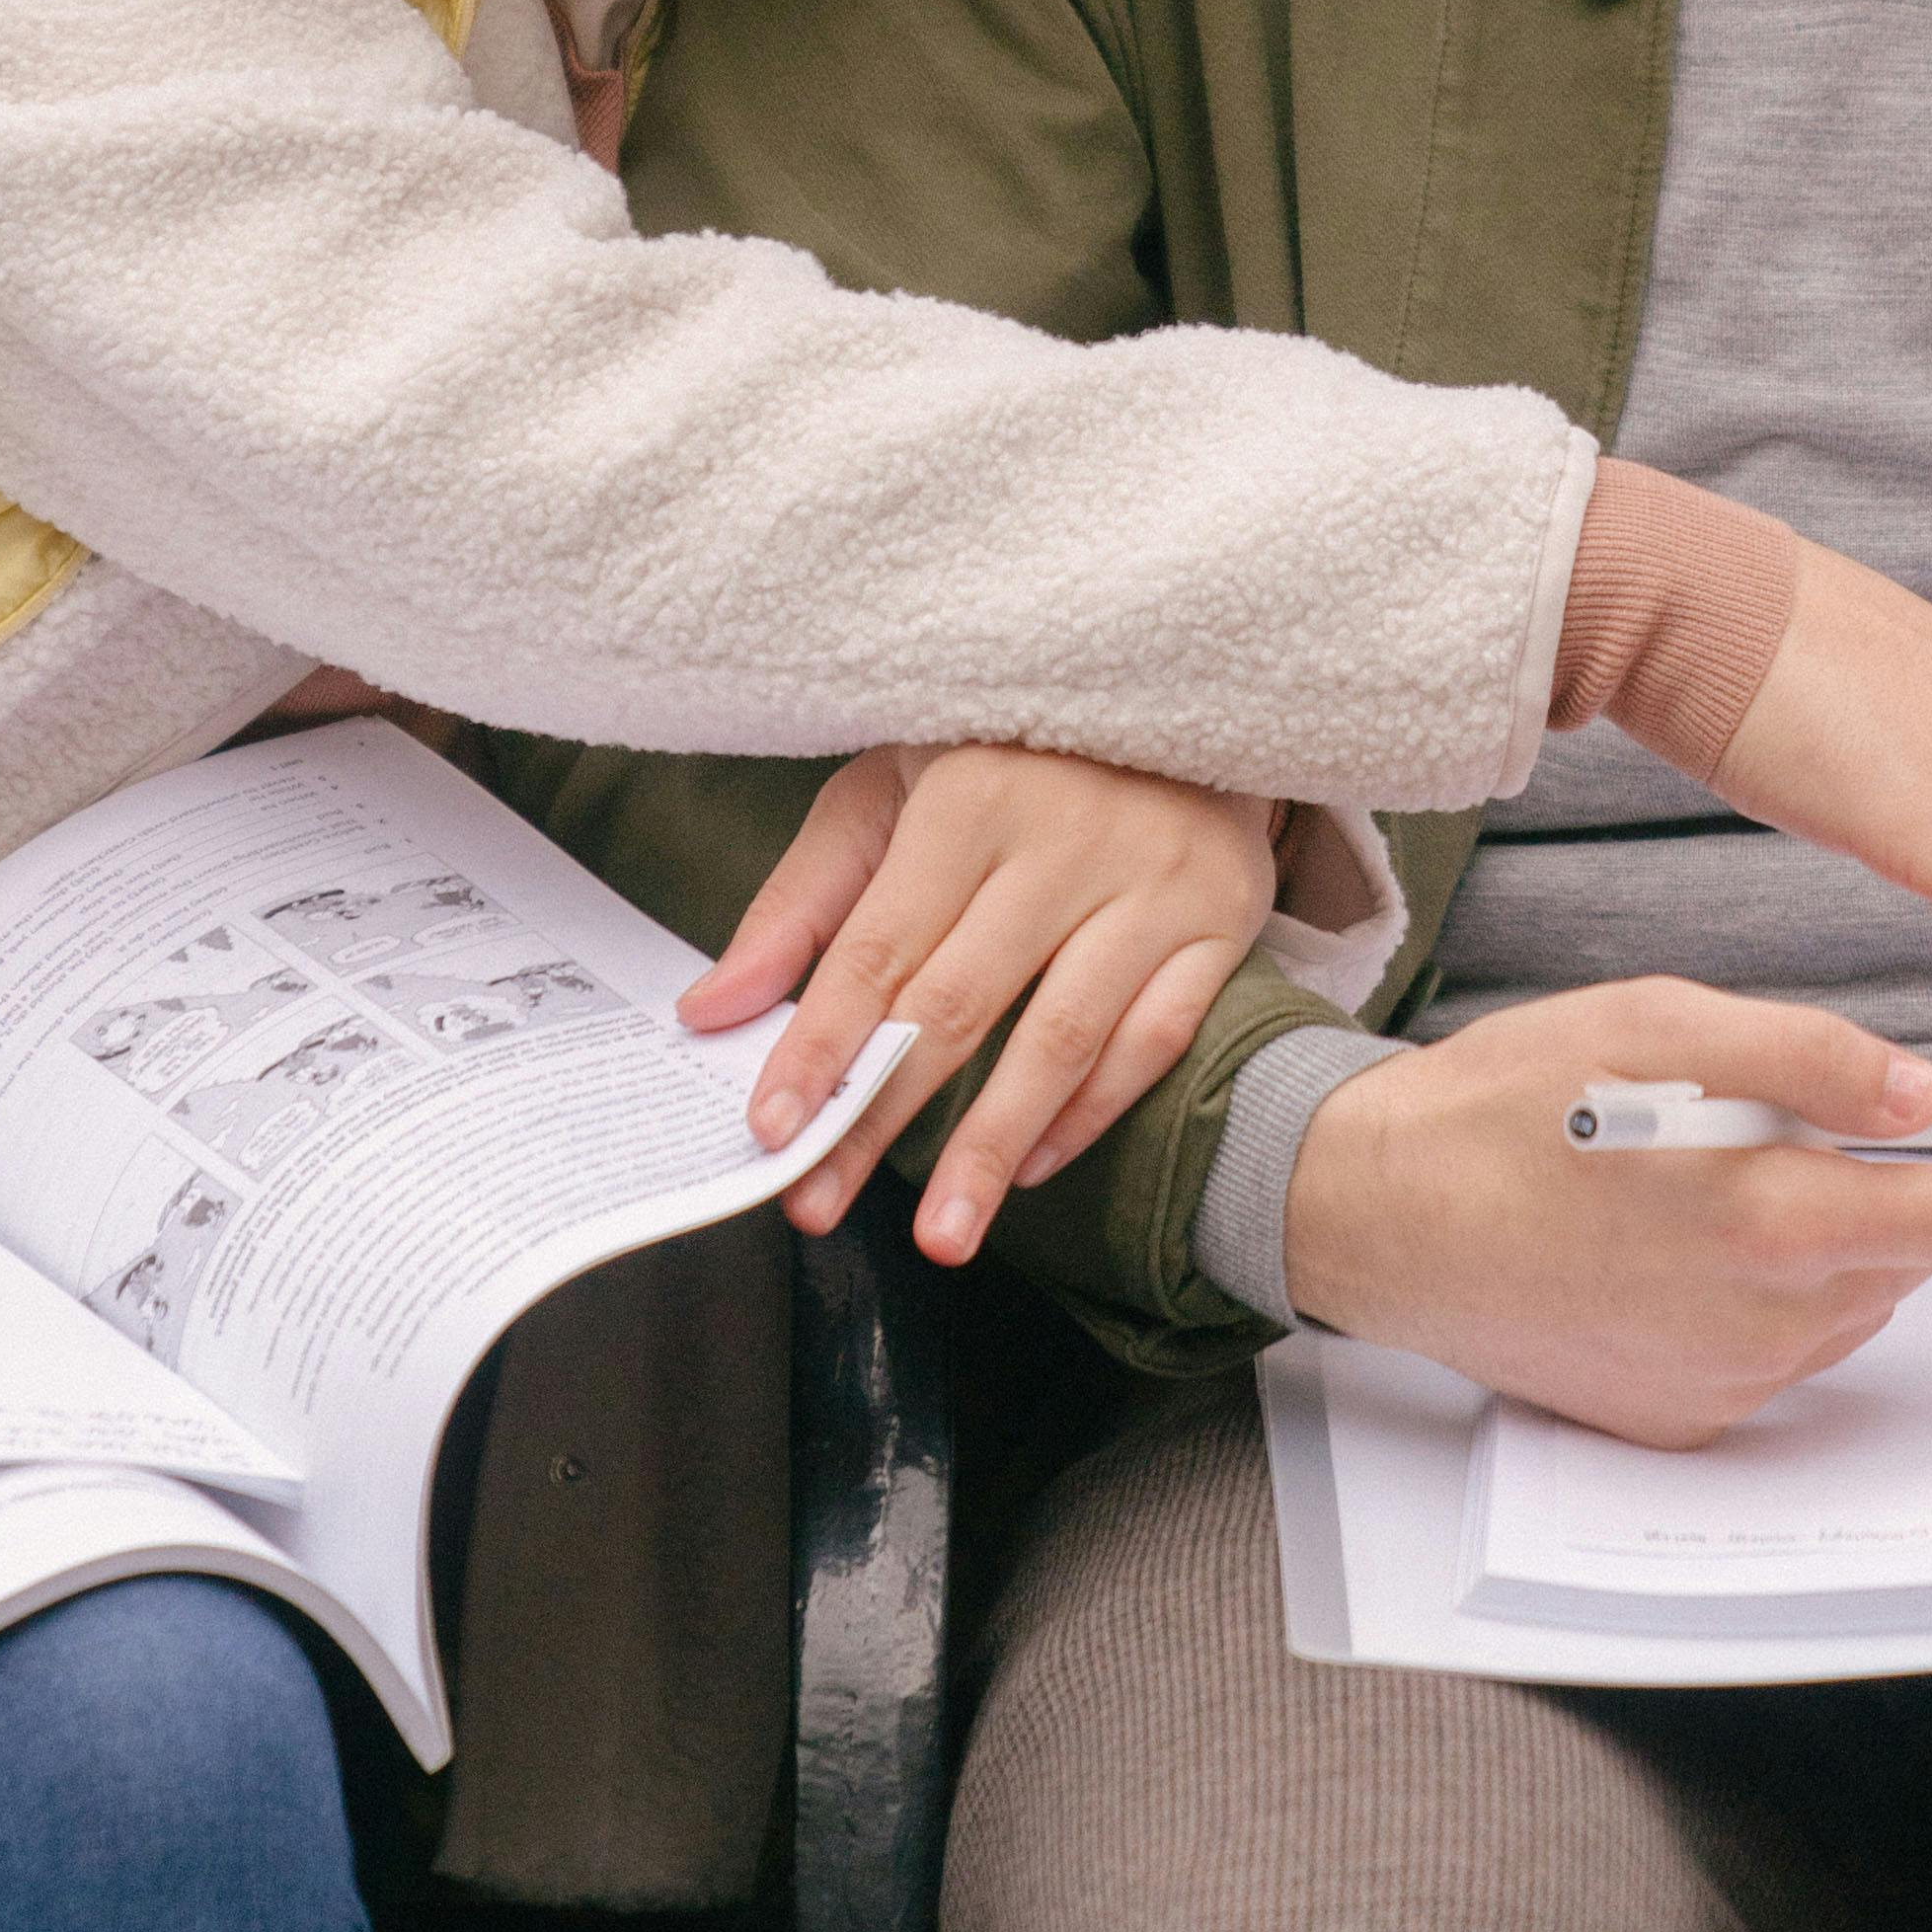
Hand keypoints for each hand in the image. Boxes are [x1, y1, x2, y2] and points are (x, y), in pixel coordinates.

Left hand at [681, 746, 1282, 1261]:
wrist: (1181, 697)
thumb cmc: (1006, 755)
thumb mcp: (890, 792)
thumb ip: (802, 904)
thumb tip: (711, 1012)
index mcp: (968, 797)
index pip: (879, 948)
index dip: (822, 1045)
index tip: (772, 1128)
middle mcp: (1063, 839)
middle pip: (958, 1005)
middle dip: (883, 1117)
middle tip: (821, 1202)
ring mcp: (1151, 884)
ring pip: (1061, 1037)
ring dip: (992, 1145)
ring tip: (943, 1235)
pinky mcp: (1220, 919)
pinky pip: (1153, 1038)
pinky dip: (1092, 1112)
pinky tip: (1032, 1167)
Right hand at [1277, 978, 1931, 1448]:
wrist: (1371, 1219)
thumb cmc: (1507, 1104)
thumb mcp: (1652, 1024)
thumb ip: (1798, 1055)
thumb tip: (1925, 1097)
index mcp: (1775, 1215)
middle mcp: (1769, 1322)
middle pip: (1901, 1247)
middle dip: (1875, 1182)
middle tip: (1747, 1123)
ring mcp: (1727, 1387)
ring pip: (1837, 1293)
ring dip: (1806, 1232)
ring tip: (1676, 1178)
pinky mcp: (1686, 1422)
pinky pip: (1771, 1345)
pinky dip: (1747, 1288)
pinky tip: (1651, 1246)